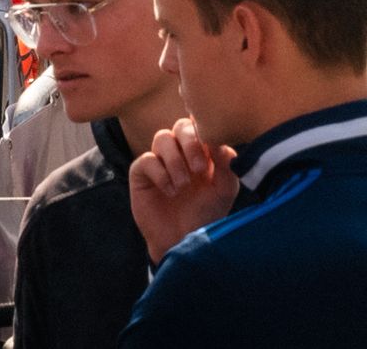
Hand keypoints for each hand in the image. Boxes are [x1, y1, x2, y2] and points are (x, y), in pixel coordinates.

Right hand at [129, 118, 241, 263]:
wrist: (184, 241)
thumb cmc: (206, 215)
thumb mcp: (224, 190)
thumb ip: (225, 165)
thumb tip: (220, 142)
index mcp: (201, 150)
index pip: (201, 125)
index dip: (206, 133)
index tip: (214, 153)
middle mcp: (180, 152)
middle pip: (181, 126)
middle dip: (191, 143)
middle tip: (199, 169)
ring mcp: (159, 161)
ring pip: (162, 137)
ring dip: (175, 160)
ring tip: (184, 186)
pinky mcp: (141, 174)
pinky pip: (146, 160)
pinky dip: (160, 174)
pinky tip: (170, 192)